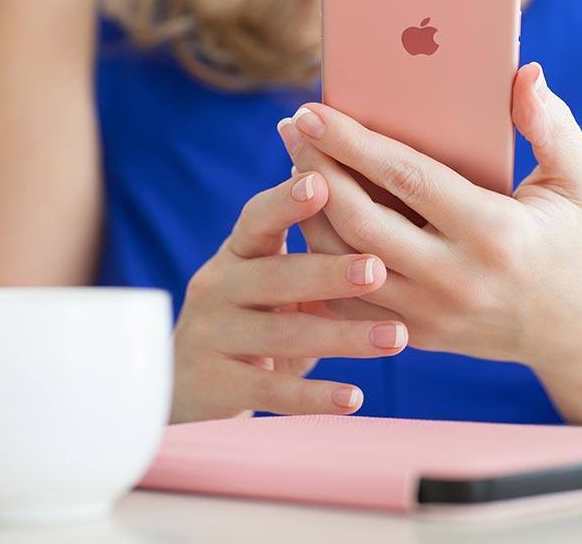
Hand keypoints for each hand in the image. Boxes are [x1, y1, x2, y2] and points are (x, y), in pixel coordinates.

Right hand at [171, 171, 408, 422]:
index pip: (257, 218)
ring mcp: (212, 336)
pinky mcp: (215, 385)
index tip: (322, 182)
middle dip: (329, 273)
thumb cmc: (252, 313)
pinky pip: (271, 390)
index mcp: (237, 251)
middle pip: (276, 277)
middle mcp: (217, 286)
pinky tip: (355, 398)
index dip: (286, 201)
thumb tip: (371, 185)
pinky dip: (314, 396)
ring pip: (282, 335)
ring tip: (398, 337)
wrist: (184, 381)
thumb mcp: (268, 273)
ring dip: (344, 336)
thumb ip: (308, 242)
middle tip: (379, 269)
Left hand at [276, 63, 581, 367]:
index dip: (353, 142)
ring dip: (309, 213)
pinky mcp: (415, 335)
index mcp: (493, 232)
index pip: (407, 179)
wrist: (575, 330)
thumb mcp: (580, 181)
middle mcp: (455, 279)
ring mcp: (431, 314)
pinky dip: (319, 262)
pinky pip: (349, 302)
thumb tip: (525, 72)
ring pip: (343, 264)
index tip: (313, 110)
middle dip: (316, 171)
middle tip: (290, 130)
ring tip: (295, 166)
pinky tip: (306, 223)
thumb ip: (553, 125)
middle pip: (360, 221)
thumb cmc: (575, 241)